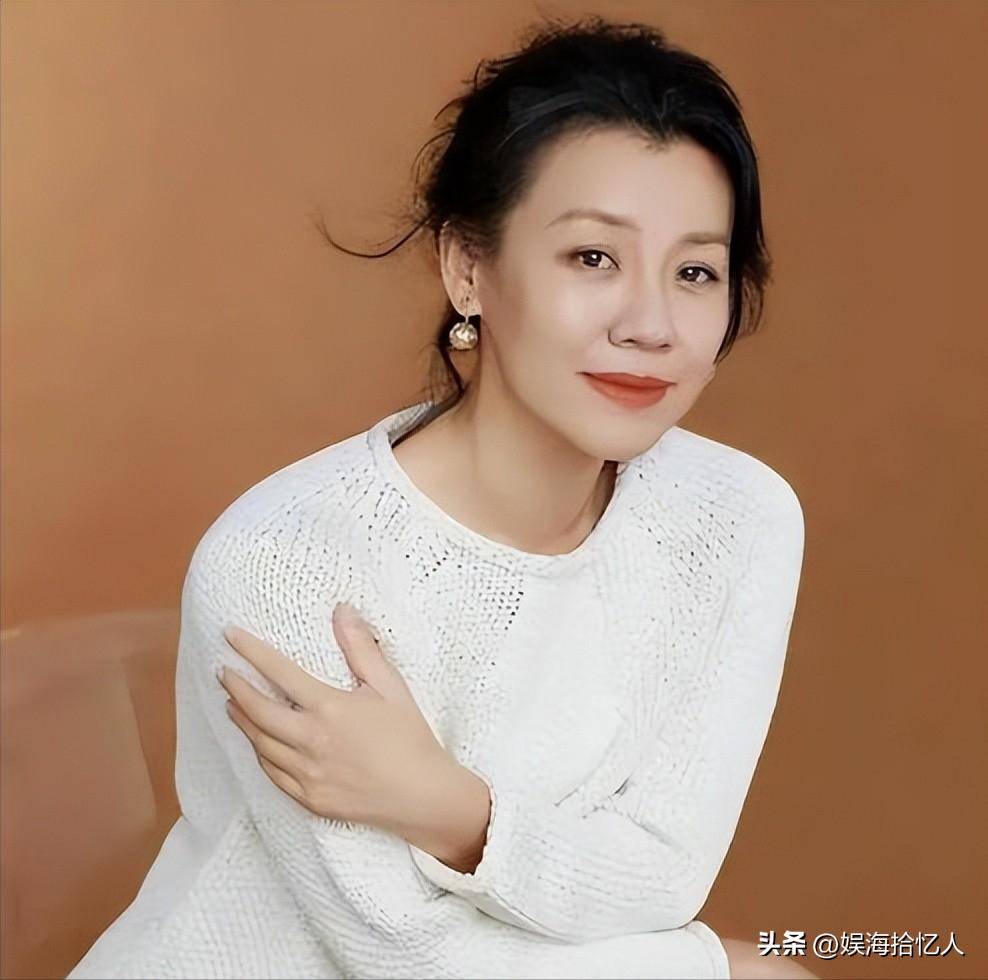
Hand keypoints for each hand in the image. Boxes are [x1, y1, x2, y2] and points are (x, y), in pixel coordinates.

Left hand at [218, 603, 449, 830]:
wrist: (422, 796)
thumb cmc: (410, 737)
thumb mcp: (390, 686)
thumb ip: (361, 648)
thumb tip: (342, 611)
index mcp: (329, 708)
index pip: (279, 672)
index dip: (251, 651)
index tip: (230, 635)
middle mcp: (310, 741)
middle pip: (257, 710)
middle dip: (235, 687)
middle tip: (223, 671)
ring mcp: (306, 773)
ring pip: (260, 743)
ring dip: (242, 720)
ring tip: (231, 704)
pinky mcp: (309, 798)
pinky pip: (273, 773)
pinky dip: (260, 753)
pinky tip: (258, 743)